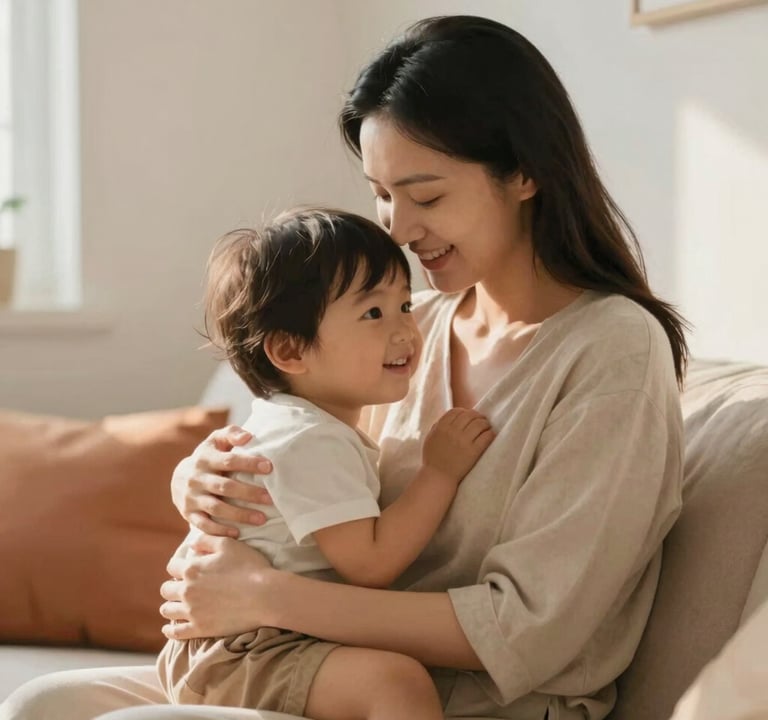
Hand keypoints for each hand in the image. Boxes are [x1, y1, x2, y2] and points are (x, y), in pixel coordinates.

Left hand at [160, 533, 274, 639]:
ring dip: (171, 606)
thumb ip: (206, 541)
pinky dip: (170, 630)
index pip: (172, 566)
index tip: (186, 569)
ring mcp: (192, 612)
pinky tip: (170, 628)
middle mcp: (187, 590)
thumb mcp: (229, 544)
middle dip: (173, 586)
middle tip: (184, 588)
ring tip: (179, 606)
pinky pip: (175, 633)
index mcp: (192, 568)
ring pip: (167, 610)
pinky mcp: (200, 629)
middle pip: (166, 589)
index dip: (178, 566)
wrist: (265, 595)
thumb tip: (191, 546)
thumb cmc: (249, 566)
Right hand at [171, 425, 274, 536]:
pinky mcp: (188, 513)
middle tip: (270, 499)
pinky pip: (204, 524)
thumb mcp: (216, 441)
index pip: (229, 460)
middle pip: (225, 486)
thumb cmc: (209, 456)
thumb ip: (232, 434)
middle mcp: (197, 478)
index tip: (269, 467)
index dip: (249, 463)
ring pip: (216, 507)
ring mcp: (191, 497)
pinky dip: (220, 530)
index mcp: (205, 458)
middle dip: (249, 493)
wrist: (178, 477)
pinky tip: (238, 534)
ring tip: (262, 519)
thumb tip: (248, 437)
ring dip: (239, 515)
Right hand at [422, 408, 493, 483]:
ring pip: (479, 424)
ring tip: (487, 427)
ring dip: (485, 424)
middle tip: (482, 420)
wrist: (438, 477)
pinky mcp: (473, 451)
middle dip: (477, 416)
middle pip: (469, 415)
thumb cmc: (432, 459)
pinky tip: (490, 435)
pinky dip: (490, 433)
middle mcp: (452, 432)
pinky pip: (486, 436)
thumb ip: (437, 426)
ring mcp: (463, 441)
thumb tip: (447, 418)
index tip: (469, 416)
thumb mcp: (430, 439)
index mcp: (441, 427)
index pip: (456, 411)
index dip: (465, 411)